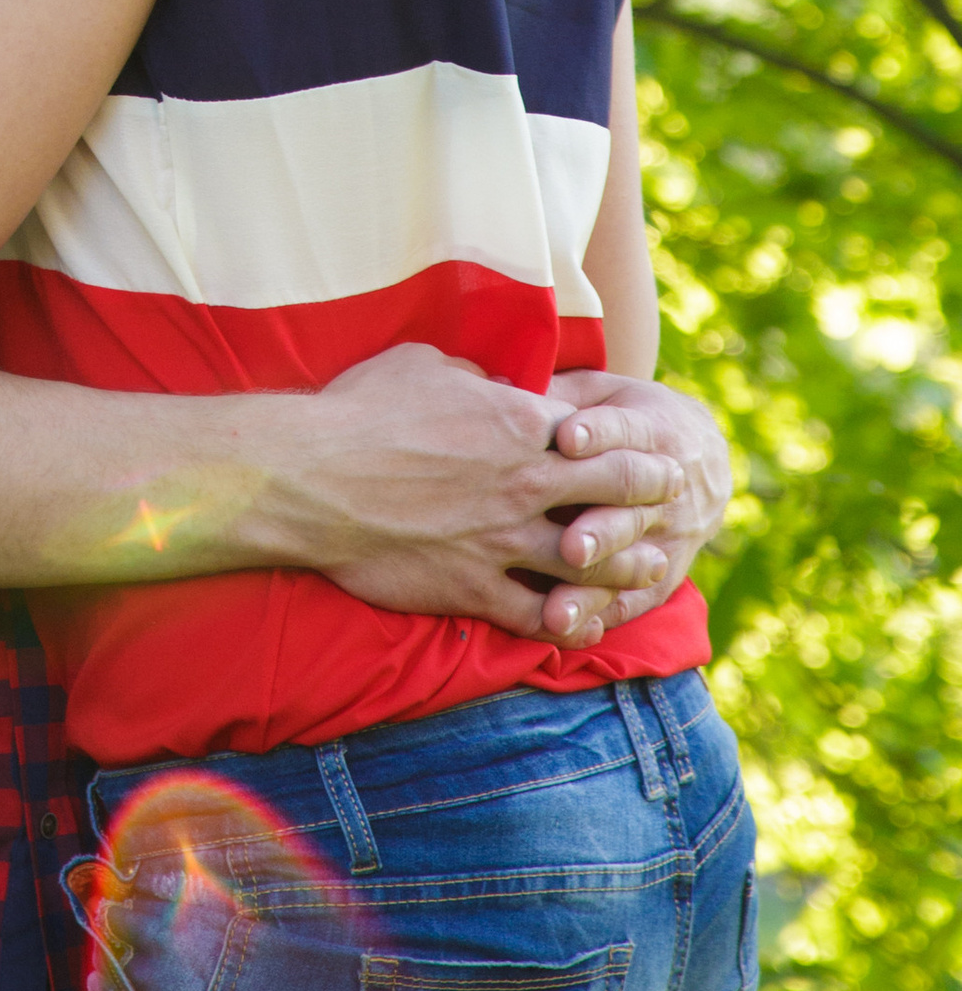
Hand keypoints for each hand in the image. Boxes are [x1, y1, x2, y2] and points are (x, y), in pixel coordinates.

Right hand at [266, 345, 685, 647]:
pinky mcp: (473, 589)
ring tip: (652, 570)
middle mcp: (525, 485)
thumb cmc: (363, 409)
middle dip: (650, 502)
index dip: (636, 450)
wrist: (316, 477)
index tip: (658, 456)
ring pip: (590, 565)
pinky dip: (566, 622)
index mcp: (518, 424)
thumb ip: (475, 379)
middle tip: (674, 505)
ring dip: (627, 568)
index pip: (600, 440)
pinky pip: (537, 616)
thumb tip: (494, 386)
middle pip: (612, 498)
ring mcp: (503, 542)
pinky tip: (580, 625)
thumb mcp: (424, 365)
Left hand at [544, 369, 730, 634]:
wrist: (700, 456)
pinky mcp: (665, 573)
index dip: (597, 433)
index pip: (624, 428)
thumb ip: (560, 393)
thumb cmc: (623, 415)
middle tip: (567, 545)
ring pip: (632, 560)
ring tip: (558, 609)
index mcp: (651, 427)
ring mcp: (669, 534)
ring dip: (595, 584)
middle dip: (600, 526)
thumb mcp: (601, 391)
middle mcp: (665, 485)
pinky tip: (569, 630)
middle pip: (630, 506)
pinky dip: (603, 614)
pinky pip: (635, 598)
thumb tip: (501, 388)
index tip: (566, 437)